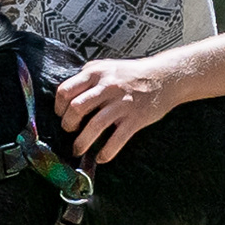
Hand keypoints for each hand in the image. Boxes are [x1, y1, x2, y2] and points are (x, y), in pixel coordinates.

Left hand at [55, 55, 180, 162]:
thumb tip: (67, 94)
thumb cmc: (132, 73)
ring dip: (82, 142)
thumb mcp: (107, 66)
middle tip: (69, 131)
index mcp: (96, 73)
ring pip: (94, 126)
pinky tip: (101, 157)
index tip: (61, 114)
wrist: (165, 77)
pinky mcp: (135, 118)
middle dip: (68, 124)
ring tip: (78, 149)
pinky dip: (106, 152)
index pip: (66, 91)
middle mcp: (107, 87)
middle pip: (76, 108)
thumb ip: (87, 76)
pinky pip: (117, 139)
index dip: (59, 107)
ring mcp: (122, 103)